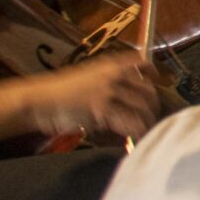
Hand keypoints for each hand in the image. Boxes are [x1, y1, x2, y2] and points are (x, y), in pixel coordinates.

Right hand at [12, 54, 161, 139]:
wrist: (40, 99)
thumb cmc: (60, 91)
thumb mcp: (87, 75)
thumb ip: (109, 79)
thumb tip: (128, 92)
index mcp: (110, 64)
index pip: (142, 63)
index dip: (154, 73)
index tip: (159, 82)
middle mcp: (114, 75)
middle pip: (147, 90)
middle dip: (153, 105)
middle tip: (152, 116)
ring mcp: (109, 92)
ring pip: (141, 107)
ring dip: (147, 120)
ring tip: (147, 129)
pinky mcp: (103, 110)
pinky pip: (130, 121)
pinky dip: (137, 130)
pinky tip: (138, 136)